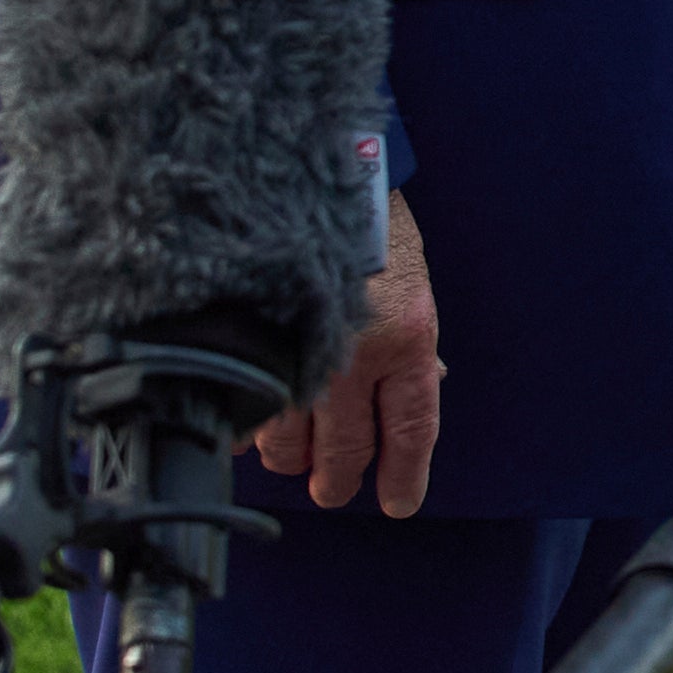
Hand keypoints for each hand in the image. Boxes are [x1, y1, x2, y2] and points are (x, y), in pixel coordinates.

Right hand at [255, 193, 443, 516]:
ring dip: (294, 460)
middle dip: (341, 480)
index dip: (404, 475)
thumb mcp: (414, 281)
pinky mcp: (253, 342)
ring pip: (291, 441)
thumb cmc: (372, 222)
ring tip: (297, 463)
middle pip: (349, 451)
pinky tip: (247, 431)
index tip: (397, 503)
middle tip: (335, 490)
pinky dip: (246, 427)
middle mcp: (357, 355)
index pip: (412, 429)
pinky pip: (245, 408)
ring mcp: (299, 351)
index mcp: (408, 338)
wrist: (314, 169)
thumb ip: (415, 342)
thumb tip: (427, 386)